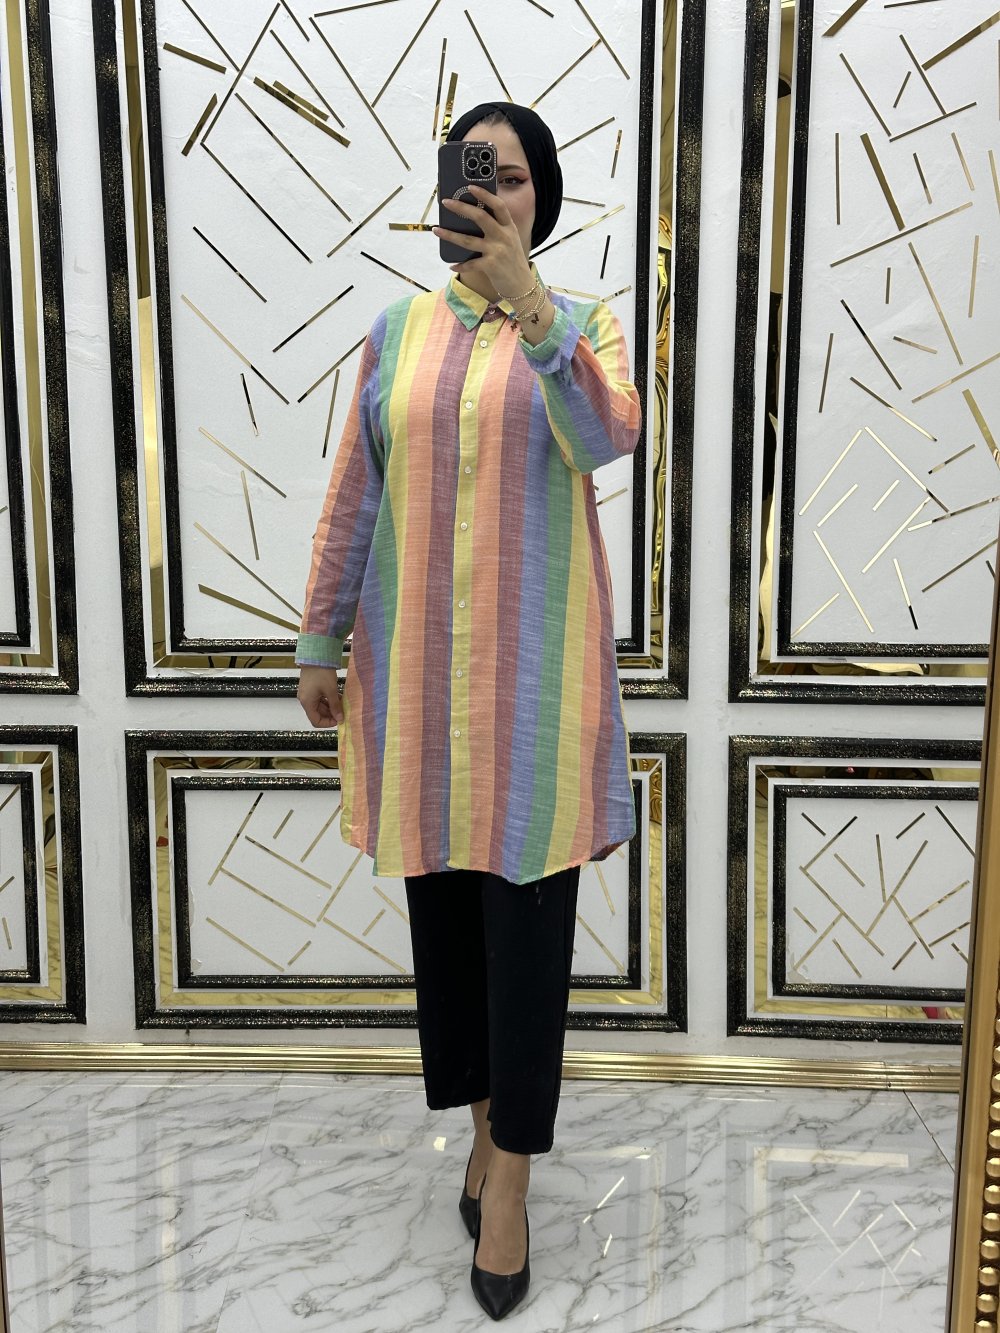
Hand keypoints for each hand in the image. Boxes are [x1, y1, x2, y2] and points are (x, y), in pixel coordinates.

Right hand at [297, 665, 343, 726]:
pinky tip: (338, 697)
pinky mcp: (310, 688)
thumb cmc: (322, 673)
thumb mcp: (331, 691)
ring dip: (330, 707)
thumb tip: (340, 719)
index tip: (339, 720)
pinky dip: (328, 700)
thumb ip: (335, 706)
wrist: (315, 655)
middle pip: (317, 714)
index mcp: (307, 703)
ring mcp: (307, 694)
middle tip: (343, 712)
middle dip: (331, 715)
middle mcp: (305, 700)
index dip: (327, 723)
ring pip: (319, 706)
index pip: (315, 721)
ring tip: (342, 704)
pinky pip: (319, 699)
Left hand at [432, 185, 532, 299]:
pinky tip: (451, 264)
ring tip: (436, 230)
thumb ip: (498, 228)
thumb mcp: (510, 240)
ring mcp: (497, 251)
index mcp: (509, 227)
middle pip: (480, 217)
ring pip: (468, 240)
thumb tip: (472, 217)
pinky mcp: (491, 266)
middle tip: (446, 202)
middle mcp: (503, 237)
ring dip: (449, 235)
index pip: (498, 205)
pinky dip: (460, 264)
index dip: (485, 194)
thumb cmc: (513, 261)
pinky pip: (470, 264)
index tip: (470, 186)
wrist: (523, 286)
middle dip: (461, 208)